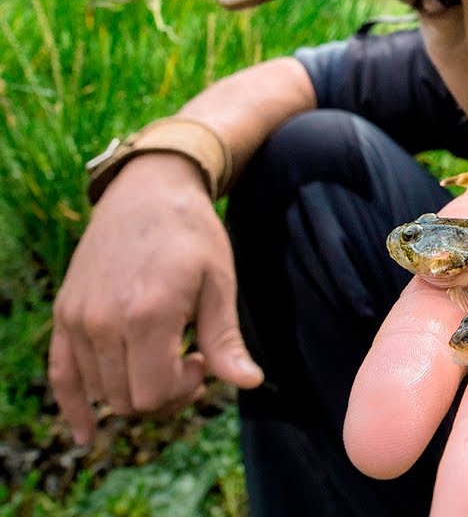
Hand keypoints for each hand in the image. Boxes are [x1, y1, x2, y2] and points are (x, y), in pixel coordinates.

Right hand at [49, 153, 263, 443]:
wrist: (148, 191)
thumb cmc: (193, 234)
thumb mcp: (219, 283)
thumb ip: (225, 339)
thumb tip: (248, 384)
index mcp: (147, 315)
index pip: (153, 394)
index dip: (184, 392)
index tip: (203, 362)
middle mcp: (103, 321)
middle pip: (127, 400)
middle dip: (164, 395)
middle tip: (191, 362)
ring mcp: (77, 318)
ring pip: (102, 392)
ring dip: (134, 392)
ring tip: (164, 358)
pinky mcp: (64, 313)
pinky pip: (60, 375)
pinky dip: (73, 406)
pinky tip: (85, 435)